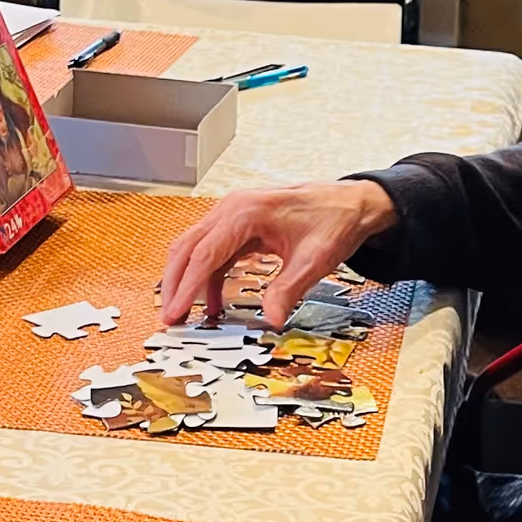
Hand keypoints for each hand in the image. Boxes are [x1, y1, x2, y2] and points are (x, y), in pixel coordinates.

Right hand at [157, 180, 396, 328]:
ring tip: (185, 314)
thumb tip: (270, 319)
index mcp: (247, 212)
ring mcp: (233, 215)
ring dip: (187, 281)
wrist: (352, 203)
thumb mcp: (314, 260)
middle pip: (188, 248)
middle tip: (169, 317)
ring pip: (195, 249)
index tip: (176, 312)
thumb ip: (288, 290)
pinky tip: (212, 302)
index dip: (187, 287)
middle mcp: (233, 208)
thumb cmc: (334, 219)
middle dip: (175, 284)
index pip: (204, 253)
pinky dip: (208, 277)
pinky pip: (213, 252)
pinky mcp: (239, 226)